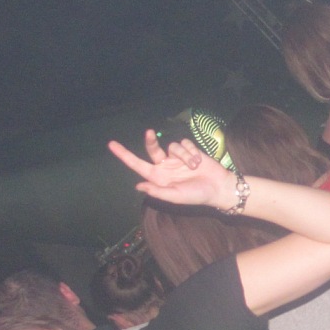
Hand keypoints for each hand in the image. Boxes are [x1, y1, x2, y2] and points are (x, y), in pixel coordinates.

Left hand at [108, 132, 233, 208]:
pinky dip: (192, 151)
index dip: (124, 155)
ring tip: (195, 166)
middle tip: (149, 132)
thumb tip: (138, 185)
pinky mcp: (189, 151)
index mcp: (158, 178)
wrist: (218, 187)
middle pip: (152, 148)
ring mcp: (177, 158)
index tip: (111, 144)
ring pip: (173, 146)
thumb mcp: (176, 196)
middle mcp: (165, 166)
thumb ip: (158, 191)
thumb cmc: (196, 195)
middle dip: (150, 140)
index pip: (138, 165)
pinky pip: (184, 143)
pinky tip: (199, 161)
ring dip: (184, 155)